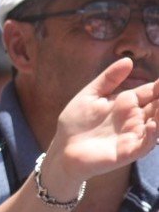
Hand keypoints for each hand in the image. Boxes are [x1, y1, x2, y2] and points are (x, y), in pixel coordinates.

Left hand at [44, 58, 158, 191]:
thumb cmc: (76, 122)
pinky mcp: (127, 151)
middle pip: (158, 107)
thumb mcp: (91, 95)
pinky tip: (152, 125)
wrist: (63, 148)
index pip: (150, 92)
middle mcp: (135, 118)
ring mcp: (133, 135)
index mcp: (127, 103)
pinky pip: (144, 144)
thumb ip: (109, 78)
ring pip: (156, 125)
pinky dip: (151, 135)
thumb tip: (128, 60)